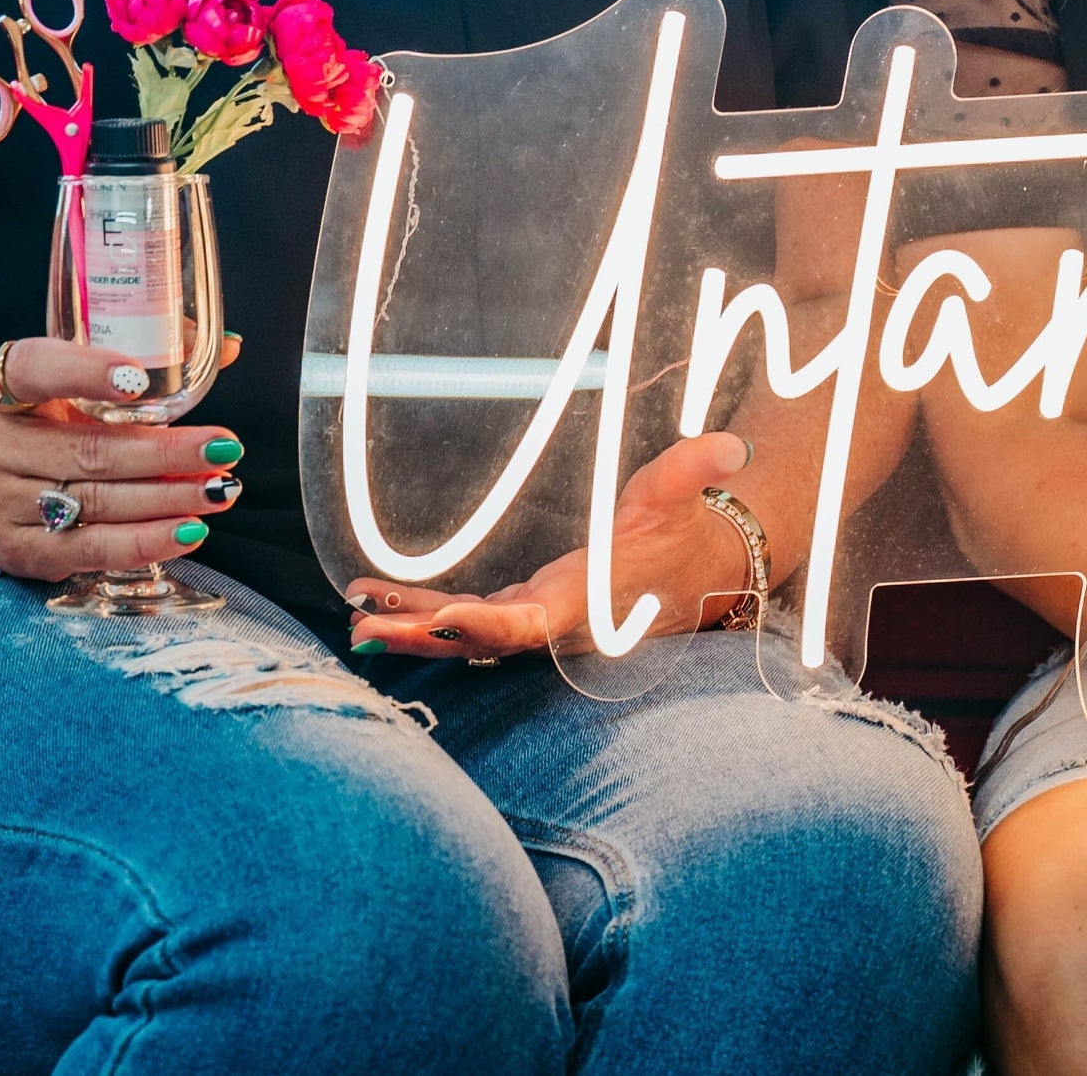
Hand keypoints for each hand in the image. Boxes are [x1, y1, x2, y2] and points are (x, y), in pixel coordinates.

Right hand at [0, 336, 246, 582]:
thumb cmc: (44, 424)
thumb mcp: (75, 386)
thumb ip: (149, 364)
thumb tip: (233, 347)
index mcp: (8, 389)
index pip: (38, 370)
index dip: (86, 373)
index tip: (137, 379)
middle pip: (91, 450)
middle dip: (167, 454)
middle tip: (224, 448)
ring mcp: (2, 502)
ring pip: (98, 502)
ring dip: (169, 500)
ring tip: (219, 489)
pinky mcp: (19, 550)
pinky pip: (91, 549)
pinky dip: (145, 542)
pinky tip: (188, 531)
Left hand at [345, 432, 754, 660]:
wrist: (699, 574)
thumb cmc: (681, 533)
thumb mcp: (681, 496)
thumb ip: (694, 470)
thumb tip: (731, 446)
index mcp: (582, 600)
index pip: (528, 623)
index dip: (486, 625)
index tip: (443, 620)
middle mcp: (553, 622)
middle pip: (478, 639)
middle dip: (421, 637)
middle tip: (363, 628)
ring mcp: (536, 620)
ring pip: (465, 634)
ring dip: (410, 628)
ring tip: (356, 616)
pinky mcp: (527, 610)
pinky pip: (469, 619)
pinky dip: (426, 616)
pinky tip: (381, 605)